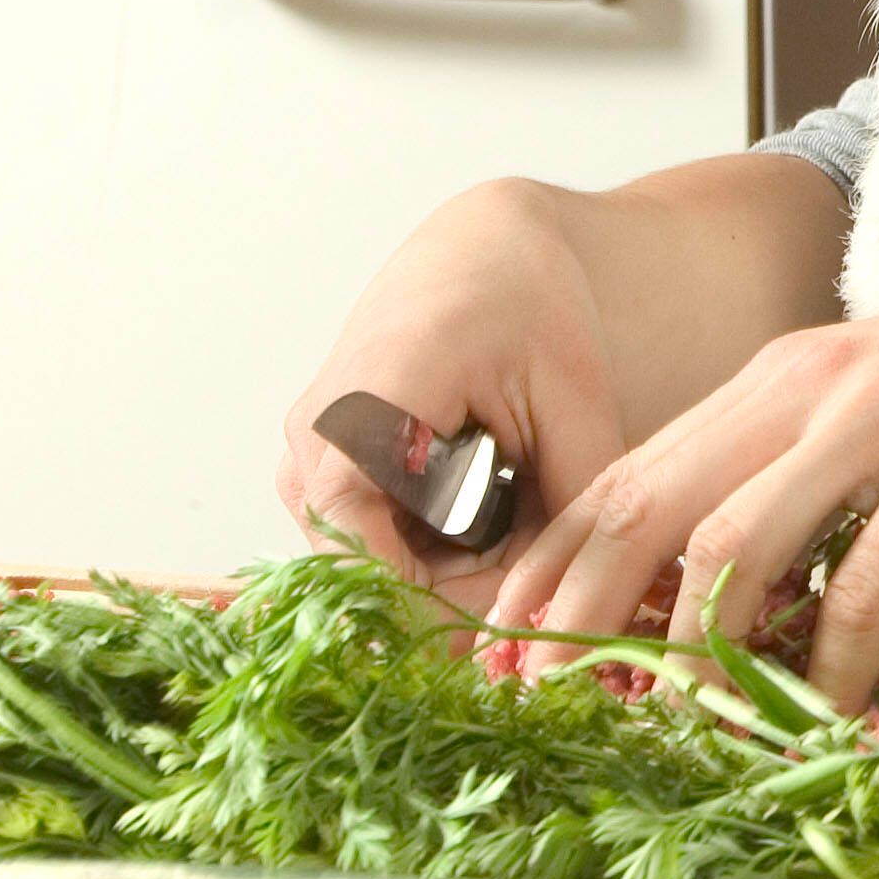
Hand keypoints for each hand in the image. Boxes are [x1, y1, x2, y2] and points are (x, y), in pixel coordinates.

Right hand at [276, 154, 854, 618]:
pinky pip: (372, 549)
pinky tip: (487, 510)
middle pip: (377, 584)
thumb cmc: (531, 312)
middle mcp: (310, 446)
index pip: (371, 569)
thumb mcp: (575, 404)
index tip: (522, 624)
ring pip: (376, 576)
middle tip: (541, 564)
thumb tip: (571, 620)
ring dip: (451, 574)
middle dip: (464, 596)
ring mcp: (303, 463)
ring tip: (519, 515)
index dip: (446, 613)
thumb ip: (574, 510)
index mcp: (360, 415)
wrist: (482, 254)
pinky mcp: (316, 476)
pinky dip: (434, 552)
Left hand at [491, 247, 878, 706]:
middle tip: (538, 706)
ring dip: (696, 655)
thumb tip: (773, 628)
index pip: (632, 475)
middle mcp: (811, 384)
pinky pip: (864, 582)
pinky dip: (834, 662)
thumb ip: (830, 512)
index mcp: (785, 377)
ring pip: (732, 547)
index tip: (508, 654)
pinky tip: (829, 714)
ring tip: (682, 730)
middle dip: (578, 616)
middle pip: (646, 506)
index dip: (556, 567)